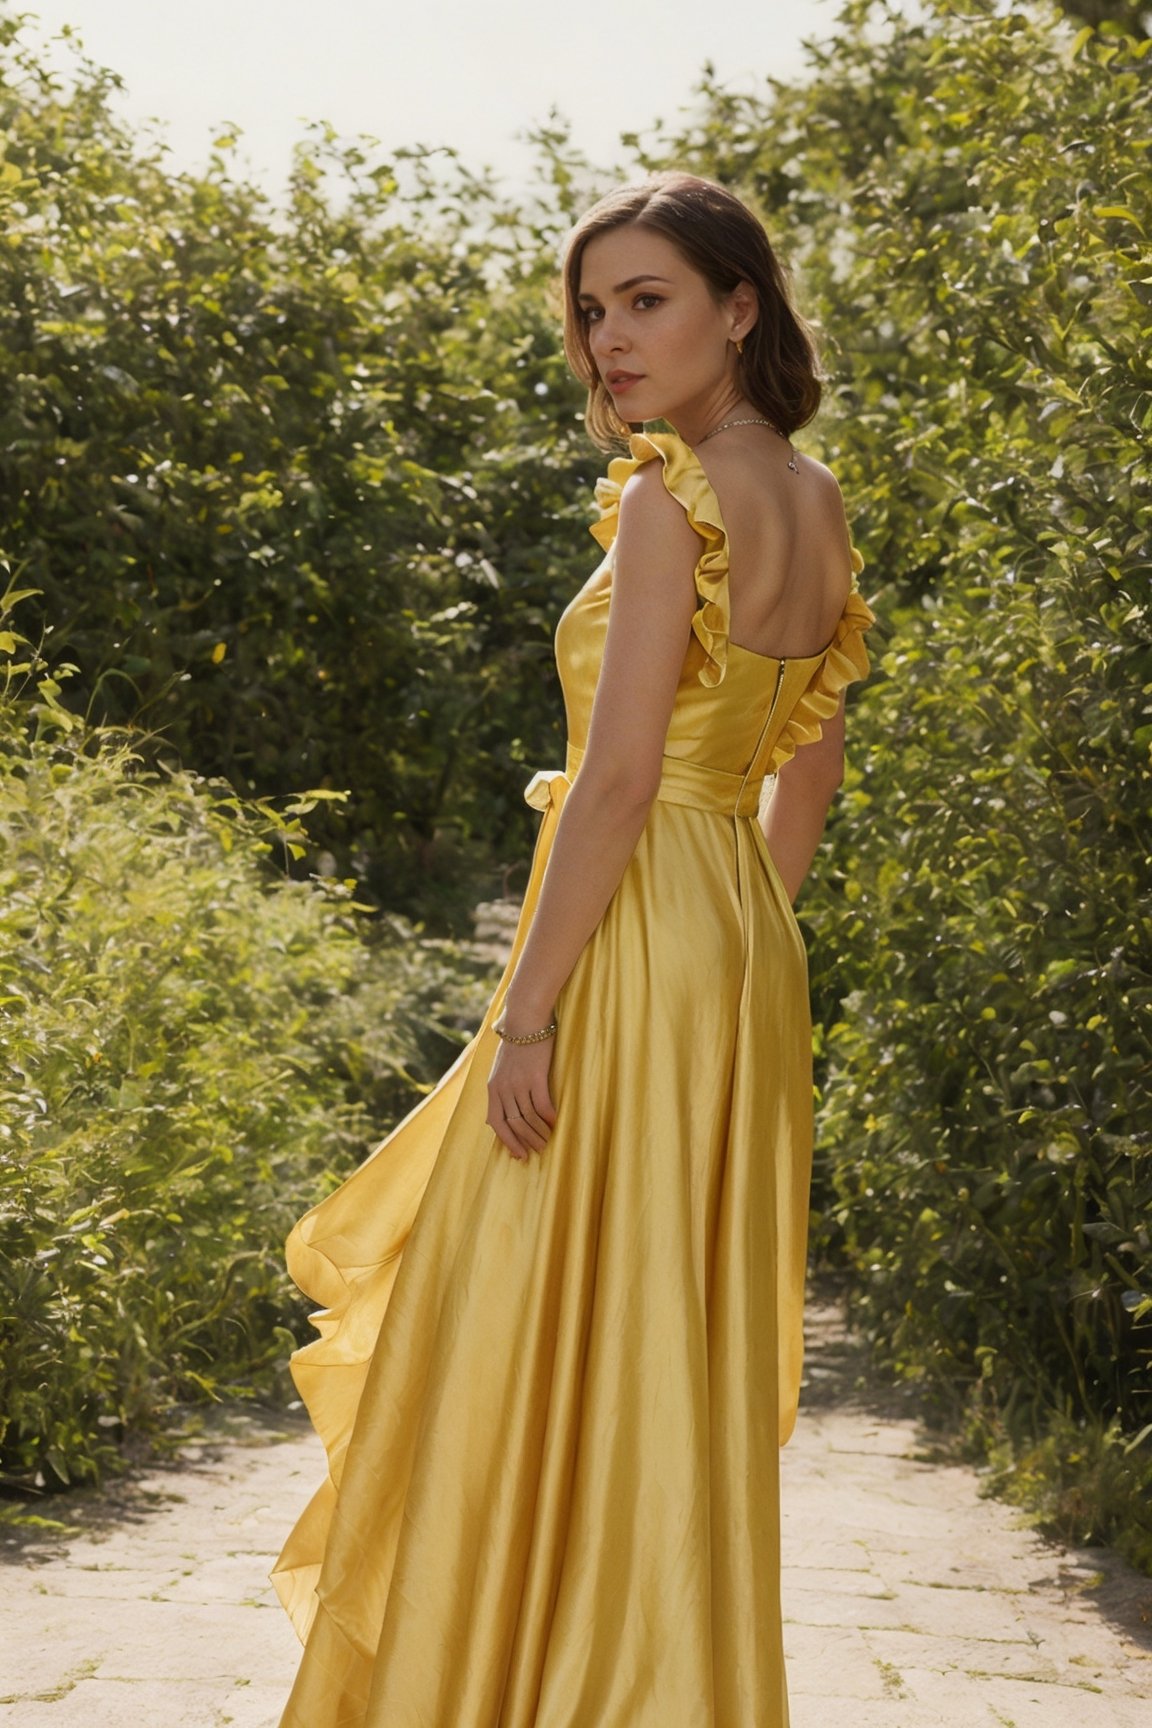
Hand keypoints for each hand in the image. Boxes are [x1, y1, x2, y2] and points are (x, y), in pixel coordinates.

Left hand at [486, 1034, 557, 1160]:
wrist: (524, 1020)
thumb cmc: (516, 1042)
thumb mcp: (501, 1067)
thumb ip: (501, 1087)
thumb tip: (503, 1108)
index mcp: (493, 1087)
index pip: (496, 1122)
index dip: (507, 1141)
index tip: (518, 1154)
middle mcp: (503, 1088)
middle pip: (513, 1124)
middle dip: (525, 1141)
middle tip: (537, 1151)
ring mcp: (519, 1083)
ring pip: (528, 1118)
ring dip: (539, 1133)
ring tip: (548, 1141)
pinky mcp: (536, 1077)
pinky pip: (542, 1105)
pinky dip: (549, 1117)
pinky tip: (556, 1122)